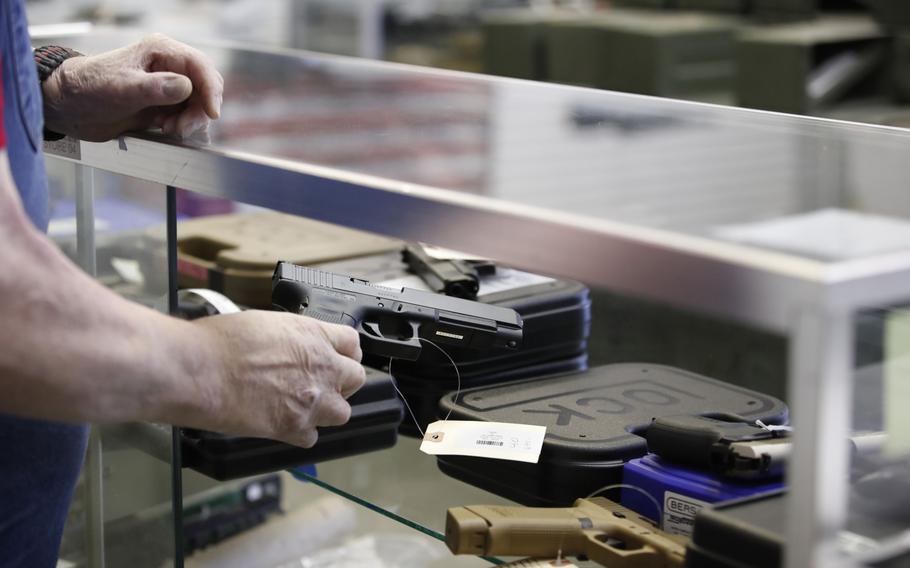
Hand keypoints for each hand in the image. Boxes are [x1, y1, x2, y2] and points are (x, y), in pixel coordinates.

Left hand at [42, 33, 223, 141]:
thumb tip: (187, 87)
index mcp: (161, 51)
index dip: (211, 89)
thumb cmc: (89, 88)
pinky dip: (183, 126)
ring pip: (198, 104)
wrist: (70, 107)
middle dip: (200, 110)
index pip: (200, 66)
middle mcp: (168, 66)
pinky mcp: (164, 105)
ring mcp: (167, 86)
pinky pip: (187, 116)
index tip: (211, 112)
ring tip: (168, 129)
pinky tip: (165, 129)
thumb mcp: (122, 89)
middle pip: (205, 87)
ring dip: (190, 121)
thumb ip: (155, 88)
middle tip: (181, 127)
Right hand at [189, 311, 365, 447]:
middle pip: (355, 378)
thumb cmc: (220, 342)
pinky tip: (283, 425)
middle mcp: (322, 367)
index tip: (339, 357)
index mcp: (314, 335)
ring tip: (304, 407)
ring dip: (326, 411)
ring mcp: (312, 400)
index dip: (345, 352)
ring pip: (342, 412)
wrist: (200, 370)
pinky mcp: (294, 427)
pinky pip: (311, 437)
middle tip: (321, 384)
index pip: (351, 343)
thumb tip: (289, 346)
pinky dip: (300, 434)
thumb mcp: (264, 323)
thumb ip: (289, 338)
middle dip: (340, 382)